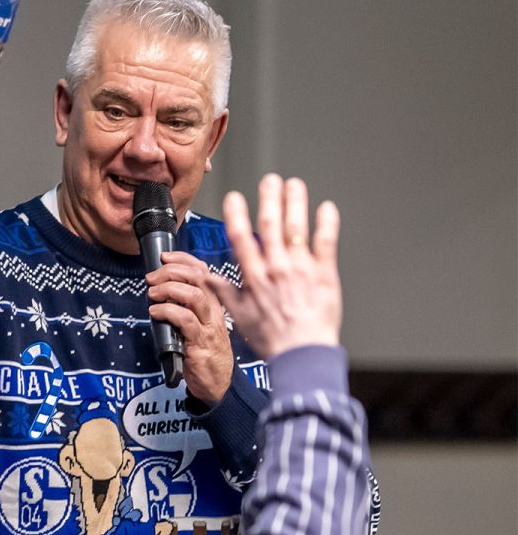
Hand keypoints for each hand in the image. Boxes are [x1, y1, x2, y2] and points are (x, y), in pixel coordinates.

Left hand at [146, 252, 234, 404]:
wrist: (217, 383)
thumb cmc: (204, 351)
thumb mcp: (196, 322)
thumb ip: (183, 305)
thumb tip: (159, 289)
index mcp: (214, 303)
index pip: (203, 271)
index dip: (183, 259)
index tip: (164, 257)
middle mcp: (214, 311)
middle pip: (199, 278)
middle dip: (172, 271)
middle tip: (152, 277)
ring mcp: (209, 326)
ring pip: (194, 295)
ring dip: (168, 289)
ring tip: (152, 294)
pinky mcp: (201, 343)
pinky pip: (185, 320)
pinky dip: (166, 312)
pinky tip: (155, 312)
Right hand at [206, 175, 341, 358]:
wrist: (301, 354)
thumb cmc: (271, 339)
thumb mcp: (239, 315)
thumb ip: (224, 291)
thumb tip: (207, 277)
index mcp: (254, 277)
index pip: (241, 238)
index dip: (236, 215)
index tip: (234, 198)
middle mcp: (276, 269)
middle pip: (271, 225)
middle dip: (269, 199)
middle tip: (270, 180)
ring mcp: (301, 269)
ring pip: (297, 228)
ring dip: (295, 203)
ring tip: (294, 185)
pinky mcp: (324, 275)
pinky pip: (325, 243)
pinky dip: (326, 224)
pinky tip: (327, 208)